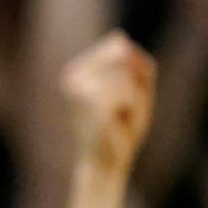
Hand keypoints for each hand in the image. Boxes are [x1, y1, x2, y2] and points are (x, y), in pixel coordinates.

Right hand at [60, 31, 155, 172]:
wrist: (104, 166)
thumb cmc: (121, 129)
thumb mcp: (135, 87)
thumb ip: (135, 62)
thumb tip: (122, 41)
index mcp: (77, 69)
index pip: (118, 42)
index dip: (134, 65)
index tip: (124, 95)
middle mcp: (72, 74)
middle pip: (123, 53)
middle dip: (135, 80)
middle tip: (122, 108)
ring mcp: (78, 87)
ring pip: (127, 72)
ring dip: (136, 97)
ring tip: (121, 117)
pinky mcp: (90, 101)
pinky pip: (128, 89)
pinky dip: (134, 106)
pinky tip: (118, 123)